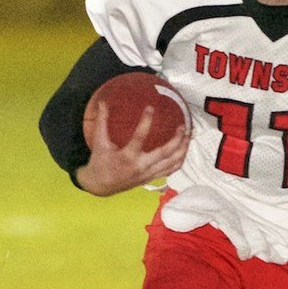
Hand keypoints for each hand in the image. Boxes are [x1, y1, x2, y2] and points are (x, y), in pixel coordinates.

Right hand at [75, 98, 189, 196]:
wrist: (100, 186)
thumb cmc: (100, 163)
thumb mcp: (99, 142)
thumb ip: (102, 121)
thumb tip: (103, 102)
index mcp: (127, 156)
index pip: (139, 137)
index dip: (146, 121)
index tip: (151, 108)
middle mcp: (140, 166)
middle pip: (165, 153)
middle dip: (177, 140)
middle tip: (183, 126)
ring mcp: (147, 174)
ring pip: (171, 163)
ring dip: (182, 150)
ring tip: (188, 137)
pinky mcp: (151, 178)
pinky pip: (170, 171)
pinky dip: (179, 161)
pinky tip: (183, 151)